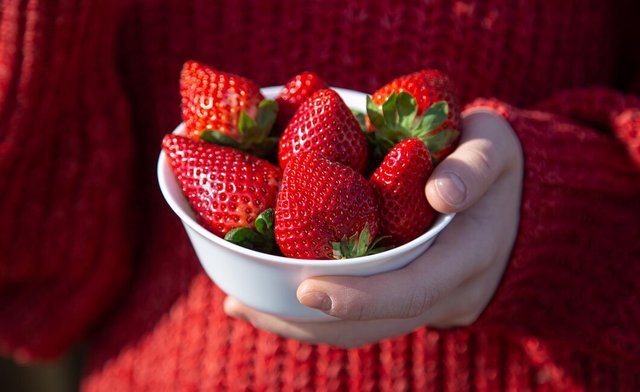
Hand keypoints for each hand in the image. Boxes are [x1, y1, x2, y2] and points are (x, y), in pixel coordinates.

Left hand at [224, 109, 522, 347]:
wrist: (515, 204)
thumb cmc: (498, 167)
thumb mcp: (495, 150)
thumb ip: (474, 167)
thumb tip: (442, 193)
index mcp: (465, 257)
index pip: (410, 291)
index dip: (361, 298)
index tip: (307, 291)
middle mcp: (441, 292)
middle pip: (370, 325)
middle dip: (306, 323)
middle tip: (243, 305)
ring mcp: (421, 298)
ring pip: (357, 329)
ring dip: (298, 324)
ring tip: (241, 305)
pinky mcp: (403, 292)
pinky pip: (356, 313)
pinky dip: (312, 310)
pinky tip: (271, 294)